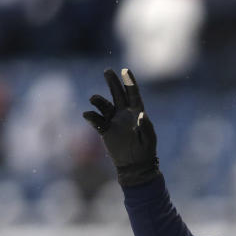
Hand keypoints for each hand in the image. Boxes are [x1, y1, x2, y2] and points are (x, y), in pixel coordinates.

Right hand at [83, 68, 159, 186]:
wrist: (134, 165)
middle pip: (117, 94)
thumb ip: (145, 126)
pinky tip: (87, 114)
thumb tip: (141, 114)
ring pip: (104, 105)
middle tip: (107, 71)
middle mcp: (124, 113)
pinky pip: (97, 121)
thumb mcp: (148, 139)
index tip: (125, 70)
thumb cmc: (145, 151)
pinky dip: (91, 117)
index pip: (133, 94)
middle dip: (112, 82)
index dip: (129, 82)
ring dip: (98, 100)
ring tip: (93, 98)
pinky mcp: (105, 130)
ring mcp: (114, 121)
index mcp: (137, 113)